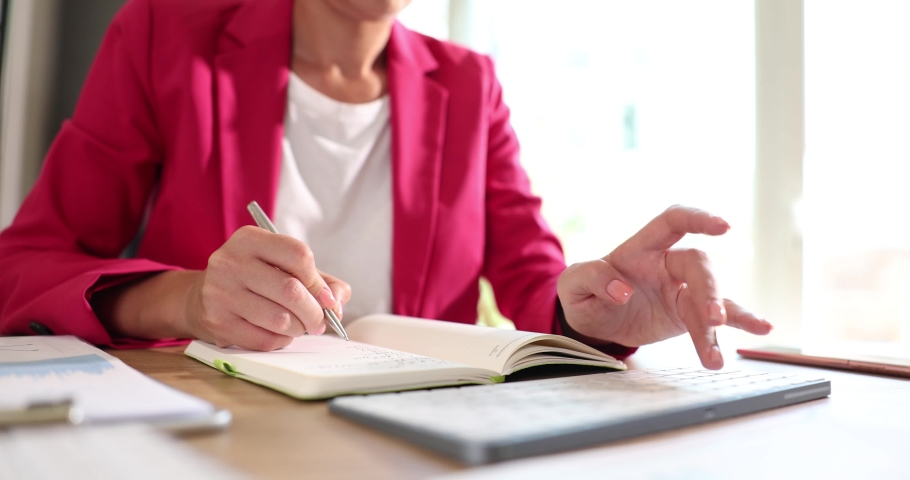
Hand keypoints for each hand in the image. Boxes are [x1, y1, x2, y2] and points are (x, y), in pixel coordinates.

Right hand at [184, 226, 350, 349]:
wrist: (201, 297)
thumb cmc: (255, 279)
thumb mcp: (282, 266)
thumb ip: (319, 279)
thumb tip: (338, 301)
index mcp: (249, 239)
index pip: (298, 255)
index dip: (318, 282)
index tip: (327, 299)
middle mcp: (231, 262)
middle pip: (291, 290)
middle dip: (314, 312)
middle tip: (320, 322)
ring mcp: (220, 293)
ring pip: (280, 319)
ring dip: (299, 329)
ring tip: (300, 327)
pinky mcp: (217, 322)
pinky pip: (264, 339)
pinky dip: (281, 341)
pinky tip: (279, 334)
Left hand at [556, 205, 771, 368]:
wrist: (593, 322)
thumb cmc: (585, 293)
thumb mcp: (573, 283)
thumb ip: (592, 278)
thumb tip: (621, 290)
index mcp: (641, 247)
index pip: (672, 222)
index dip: (697, 218)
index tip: (723, 227)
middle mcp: (667, 264)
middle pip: (698, 265)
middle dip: (708, 290)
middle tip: (713, 319)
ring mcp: (682, 289)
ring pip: (711, 298)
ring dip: (718, 324)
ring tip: (715, 356)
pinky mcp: (688, 314)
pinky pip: (717, 318)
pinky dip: (741, 322)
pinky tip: (762, 329)